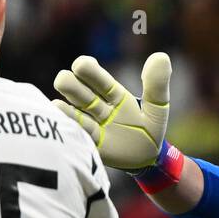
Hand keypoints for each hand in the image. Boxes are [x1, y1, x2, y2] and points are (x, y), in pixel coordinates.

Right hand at [53, 53, 171, 171]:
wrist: (148, 160)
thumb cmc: (151, 132)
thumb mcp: (157, 108)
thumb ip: (157, 85)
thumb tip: (160, 56)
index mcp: (114, 94)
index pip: (97, 77)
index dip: (87, 69)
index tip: (81, 65)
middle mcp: (98, 106)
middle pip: (78, 90)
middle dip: (70, 84)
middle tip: (64, 81)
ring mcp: (92, 124)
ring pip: (73, 110)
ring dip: (64, 106)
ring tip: (58, 103)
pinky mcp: (91, 143)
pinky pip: (77, 132)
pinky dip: (67, 124)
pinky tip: (58, 114)